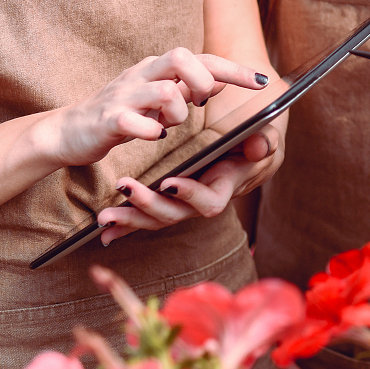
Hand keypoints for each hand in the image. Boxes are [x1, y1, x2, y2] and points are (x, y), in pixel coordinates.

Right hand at [31, 47, 266, 168]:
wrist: (68, 132)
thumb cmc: (118, 115)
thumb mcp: (156, 99)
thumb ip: (185, 88)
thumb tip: (218, 79)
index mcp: (156, 69)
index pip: (201, 59)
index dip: (233, 69)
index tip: (262, 81)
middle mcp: (141, 75)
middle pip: (180, 57)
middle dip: (201, 80)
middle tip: (201, 104)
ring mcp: (122, 96)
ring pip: (163, 90)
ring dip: (176, 112)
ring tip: (168, 125)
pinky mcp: (106, 119)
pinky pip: (133, 122)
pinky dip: (149, 131)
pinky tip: (152, 137)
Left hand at [94, 119, 283, 245]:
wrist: (244, 148)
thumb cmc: (253, 139)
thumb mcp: (264, 135)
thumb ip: (264, 140)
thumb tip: (260, 147)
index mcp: (223, 187)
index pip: (208, 202)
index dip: (190, 195)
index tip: (170, 182)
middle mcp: (199, 202)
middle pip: (173, 215)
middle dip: (148, 206)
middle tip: (125, 188)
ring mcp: (182, 205)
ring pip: (155, 219)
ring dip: (130, 219)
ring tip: (104, 218)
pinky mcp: (168, 202)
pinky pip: (146, 218)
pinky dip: (125, 227)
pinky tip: (104, 233)